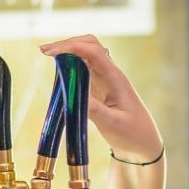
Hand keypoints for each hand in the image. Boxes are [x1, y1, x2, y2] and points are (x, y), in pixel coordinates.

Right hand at [39, 34, 163, 163]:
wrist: (143, 144)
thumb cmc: (132, 134)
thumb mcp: (112, 124)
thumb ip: (94, 111)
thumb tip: (72, 97)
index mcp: (116, 79)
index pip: (95, 52)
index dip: (72, 47)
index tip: (51, 54)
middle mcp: (110, 74)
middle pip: (90, 45)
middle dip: (68, 43)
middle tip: (45, 52)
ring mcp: (105, 79)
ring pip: (86, 54)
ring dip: (68, 51)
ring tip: (47, 55)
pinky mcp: (99, 87)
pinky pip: (84, 68)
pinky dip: (70, 64)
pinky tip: (58, 69)